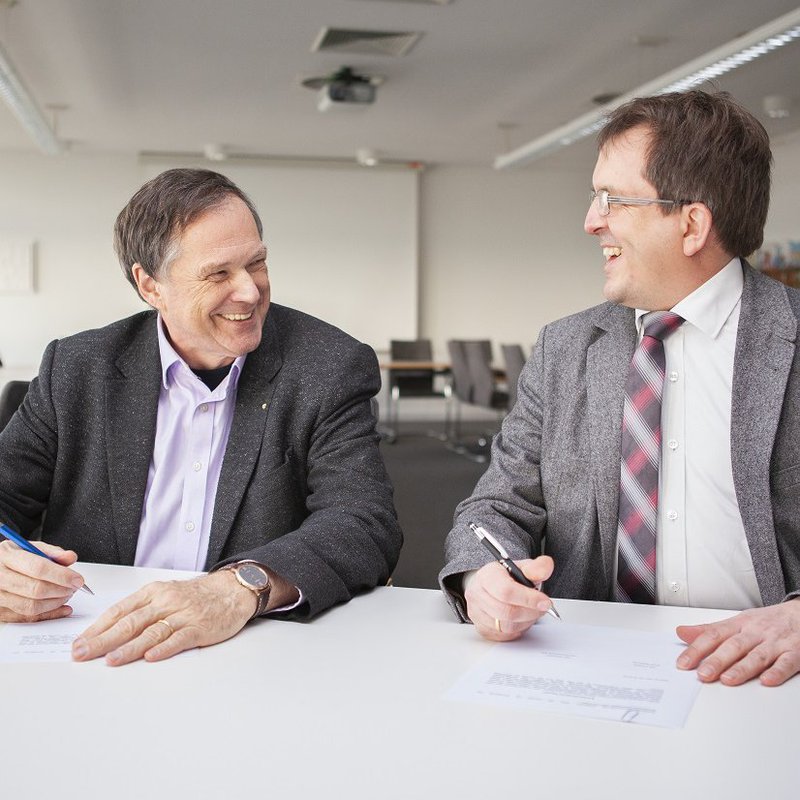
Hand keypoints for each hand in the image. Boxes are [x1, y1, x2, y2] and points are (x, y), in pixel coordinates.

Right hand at [0, 539, 84, 621]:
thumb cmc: (13, 557)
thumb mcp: (30, 547)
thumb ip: (52, 552)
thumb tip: (70, 558)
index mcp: (6, 556)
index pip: (38, 568)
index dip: (62, 575)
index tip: (78, 579)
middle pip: (35, 590)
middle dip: (61, 590)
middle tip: (74, 587)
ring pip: (31, 606)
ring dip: (55, 603)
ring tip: (66, 594)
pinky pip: (25, 618)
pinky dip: (48, 615)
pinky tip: (60, 608)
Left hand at [72, 570, 256, 665]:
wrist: (231, 591)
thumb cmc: (195, 596)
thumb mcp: (165, 595)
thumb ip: (141, 611)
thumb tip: (108, 632)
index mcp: (153, 592)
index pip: (120, 610)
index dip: (98, 628)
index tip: (80, 643)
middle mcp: (166, 601)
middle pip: (130, 622)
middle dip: (103, 640)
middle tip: (83, 654)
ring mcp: (183, 615)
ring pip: (152, 632)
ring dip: (130, 648)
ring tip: (111, 660)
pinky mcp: (200, 628)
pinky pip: (179, 638)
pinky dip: (165, 648)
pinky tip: (151, 657)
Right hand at [465, 557, 554, 641]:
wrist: (490, 587)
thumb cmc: (505, 578)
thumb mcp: (521, 568)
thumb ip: (536, 568)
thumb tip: (546, 565)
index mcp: (486, 576)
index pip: (506, 591)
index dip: (529, 599)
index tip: (545, 602)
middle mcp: (477, 594)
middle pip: (507, 612)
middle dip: (531, 612)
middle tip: (543, 607)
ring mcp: (477, 613)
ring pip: (507, 626)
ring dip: (526, 621)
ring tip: (532, 610)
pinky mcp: (482, 629)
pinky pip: (506, 636)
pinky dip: (519, 629)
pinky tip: (522, 618)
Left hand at [676, 599, 799, 686]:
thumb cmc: (767, 621)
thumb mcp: (737, 621)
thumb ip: (709, 630)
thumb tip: (681, 632)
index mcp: (739, 624)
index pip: (713, 635)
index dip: (697, 649)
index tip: (683, 663)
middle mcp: (755, 632)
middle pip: (733, 646)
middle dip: (717, 660)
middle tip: (702, 674)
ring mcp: (775, 642)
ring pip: (757, 656)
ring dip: (742, 668)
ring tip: (727, 679)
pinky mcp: (796, 652)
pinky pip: (786, 663)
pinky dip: (777, 672)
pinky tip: (766, 680)